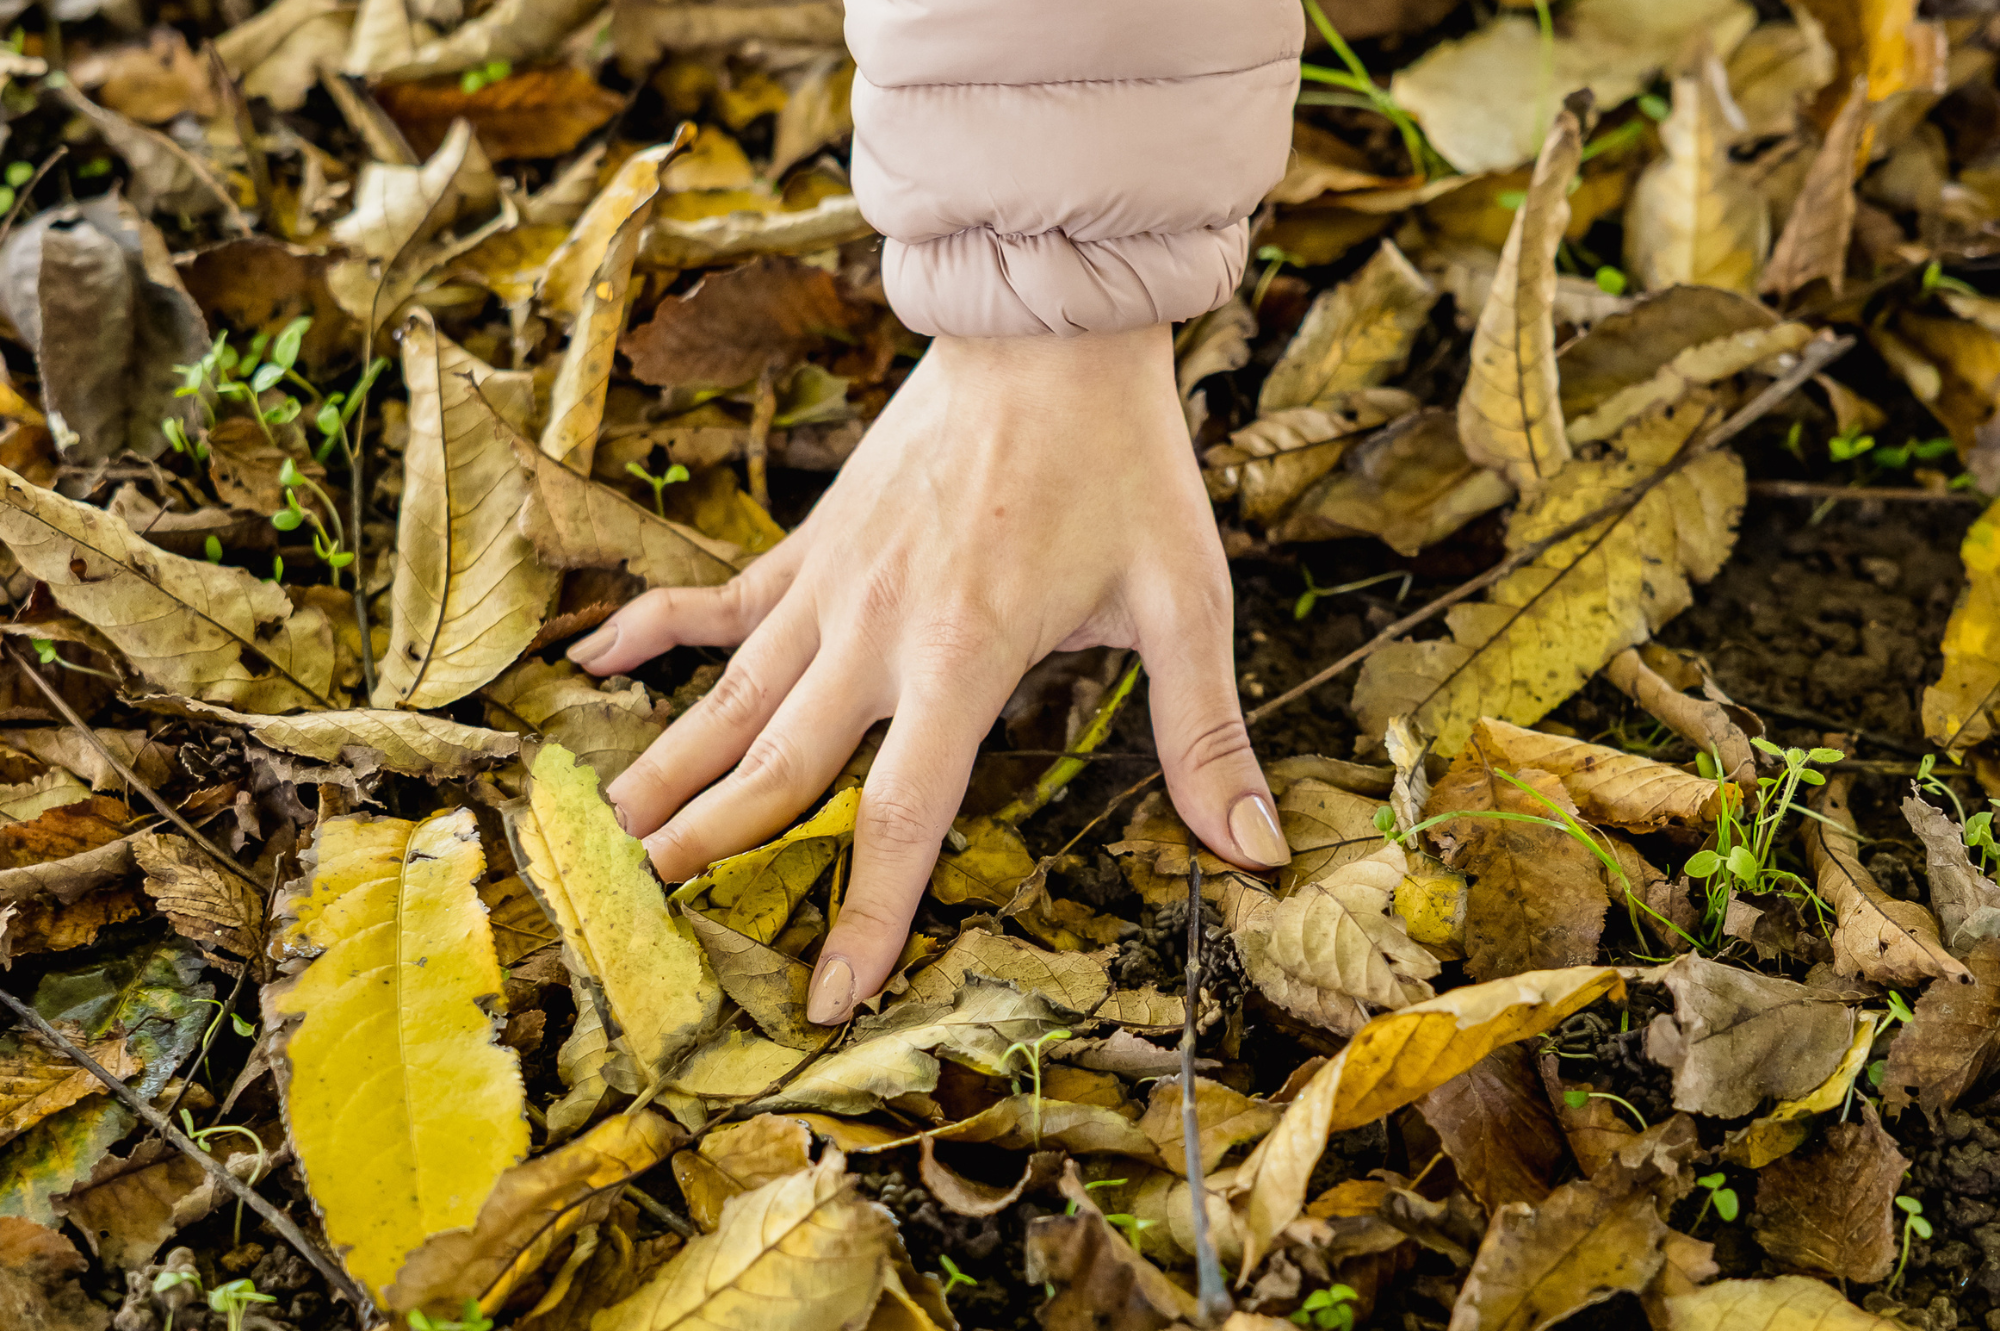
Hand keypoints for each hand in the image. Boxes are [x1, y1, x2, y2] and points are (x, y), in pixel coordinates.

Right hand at [566, 322, 1287, 1023]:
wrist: (1049, 330)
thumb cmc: (1122, 461)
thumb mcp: (1184, 597)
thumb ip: (1205, 731)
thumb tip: (1250, 849)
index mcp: (963, 653)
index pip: (899, 812)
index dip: (864, 912)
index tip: (827, 997)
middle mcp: (875, 629)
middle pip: (777, 765)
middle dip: (710, 849)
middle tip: (644, 916)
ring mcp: (830, 583)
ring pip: (729, 696)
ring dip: (666, 769)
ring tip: (604, 835)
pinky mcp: (812, 542)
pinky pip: (717, 600)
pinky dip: (652, 630)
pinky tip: (591, 659)